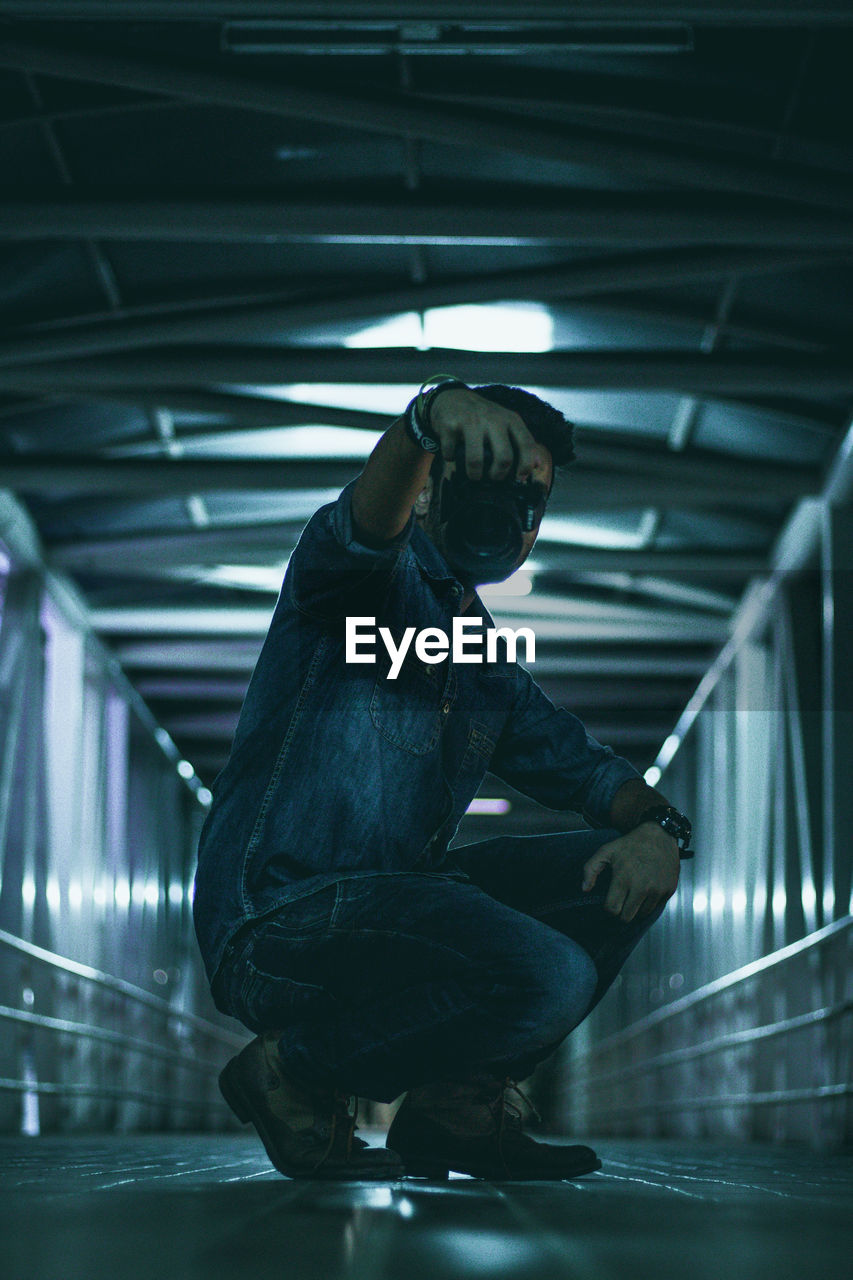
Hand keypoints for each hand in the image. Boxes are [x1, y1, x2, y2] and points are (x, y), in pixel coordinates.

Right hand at [429, 387, 543, 485]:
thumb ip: (521, 442)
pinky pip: (451, 453)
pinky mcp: (451, 425)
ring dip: (475, 474)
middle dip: (499, 475)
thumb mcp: (505, 423)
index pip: (526, 444)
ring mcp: (471, 421)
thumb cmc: (482, 417)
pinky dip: (450, 458)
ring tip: (474, 475)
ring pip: (477, 459)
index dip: (526, 465)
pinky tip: (452, 454)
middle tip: (493, 478)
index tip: (520, 478)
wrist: (452, 398)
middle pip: (504, 457)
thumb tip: (538, 464)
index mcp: (510, 419)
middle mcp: (493, 419)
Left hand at [581, 824, 679, 922]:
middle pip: (627, 917)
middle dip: (621, 912)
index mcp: (624, 879)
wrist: (659, 835)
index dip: (609, 908)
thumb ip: (590, 869)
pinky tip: (647, 890)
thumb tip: (585, 889)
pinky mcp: (669, 890)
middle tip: (622, 901)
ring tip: (635, 895)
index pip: (612, 910)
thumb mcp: (606, 851)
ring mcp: (657, 890)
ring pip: (643, 914)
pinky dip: (650, 902)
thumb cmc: (631, 843)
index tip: (610, 902)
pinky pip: (657, 907)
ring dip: (637, 908)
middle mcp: (642, 887)